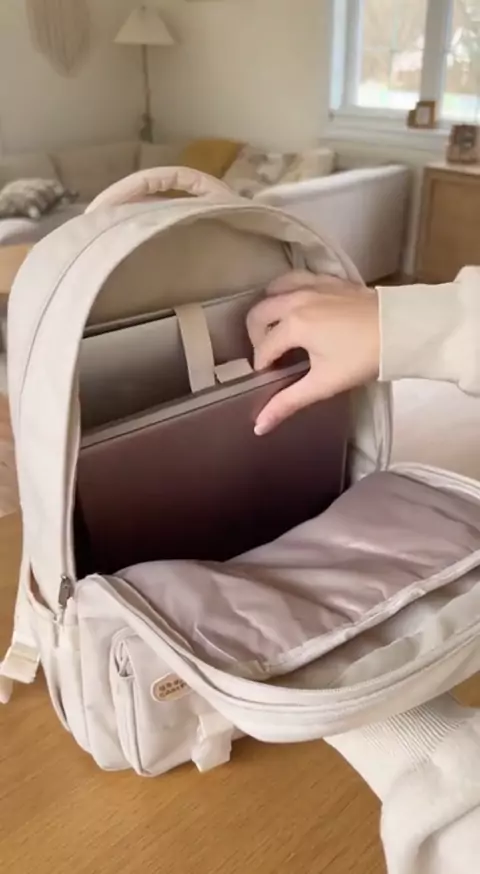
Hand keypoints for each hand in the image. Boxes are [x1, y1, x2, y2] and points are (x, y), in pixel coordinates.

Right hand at [246, 271, 379, 434]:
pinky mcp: (330, 279)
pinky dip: (290, 289)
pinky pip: (298, 277)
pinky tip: (298, 302)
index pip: (263, 348)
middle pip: (259, 314)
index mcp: (292, 325)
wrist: (402, 329)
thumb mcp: (323, 384)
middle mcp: (296, 300)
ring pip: (275, 289)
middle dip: (256, 336)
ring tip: (278, 326)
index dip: (262, 366)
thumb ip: (288, 402)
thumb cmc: (362, 358)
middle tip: (269, 354)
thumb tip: (259, 427)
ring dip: (269, 307)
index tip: (270, 378)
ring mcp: (313, 285)